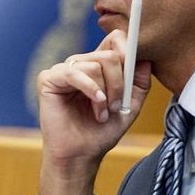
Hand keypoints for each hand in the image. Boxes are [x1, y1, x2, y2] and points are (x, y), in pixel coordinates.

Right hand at [36, 29, 151, 194]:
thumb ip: (139, 81)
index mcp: (98, 66)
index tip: (133, 72)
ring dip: (104, 93)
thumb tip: (145, 57)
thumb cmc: (102, 133)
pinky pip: (74, 73)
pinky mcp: (48, 79)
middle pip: (109, 54)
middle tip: (116, 105)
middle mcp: (80, 64)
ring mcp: (64, 70)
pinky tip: (95, 105)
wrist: (81, 155)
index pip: (115, 39)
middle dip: (119, 82)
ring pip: (95, 65)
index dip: (128, 50)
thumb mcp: (130, 105)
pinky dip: (90, 89)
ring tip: (101, 113)